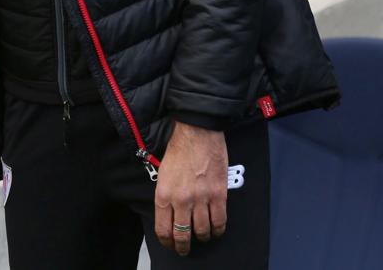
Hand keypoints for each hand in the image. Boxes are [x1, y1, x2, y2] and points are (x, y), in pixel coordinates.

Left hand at [153, 122, 227, 255]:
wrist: (198, 132)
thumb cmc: (179, 149)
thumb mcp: (163, 173)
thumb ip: (166, 195)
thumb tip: (170, 213)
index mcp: (164, 195)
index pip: (163, 229)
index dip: (167, 241)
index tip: (170, 244)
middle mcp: (181, 200)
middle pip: (182, 235)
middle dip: (183, 246)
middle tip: (184, 249)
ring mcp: (201, 199)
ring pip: (202, 231)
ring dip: (202, 237)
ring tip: (202, 237)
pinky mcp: (218, 195)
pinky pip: (219, 221)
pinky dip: (218, 229)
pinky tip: (216, 230)